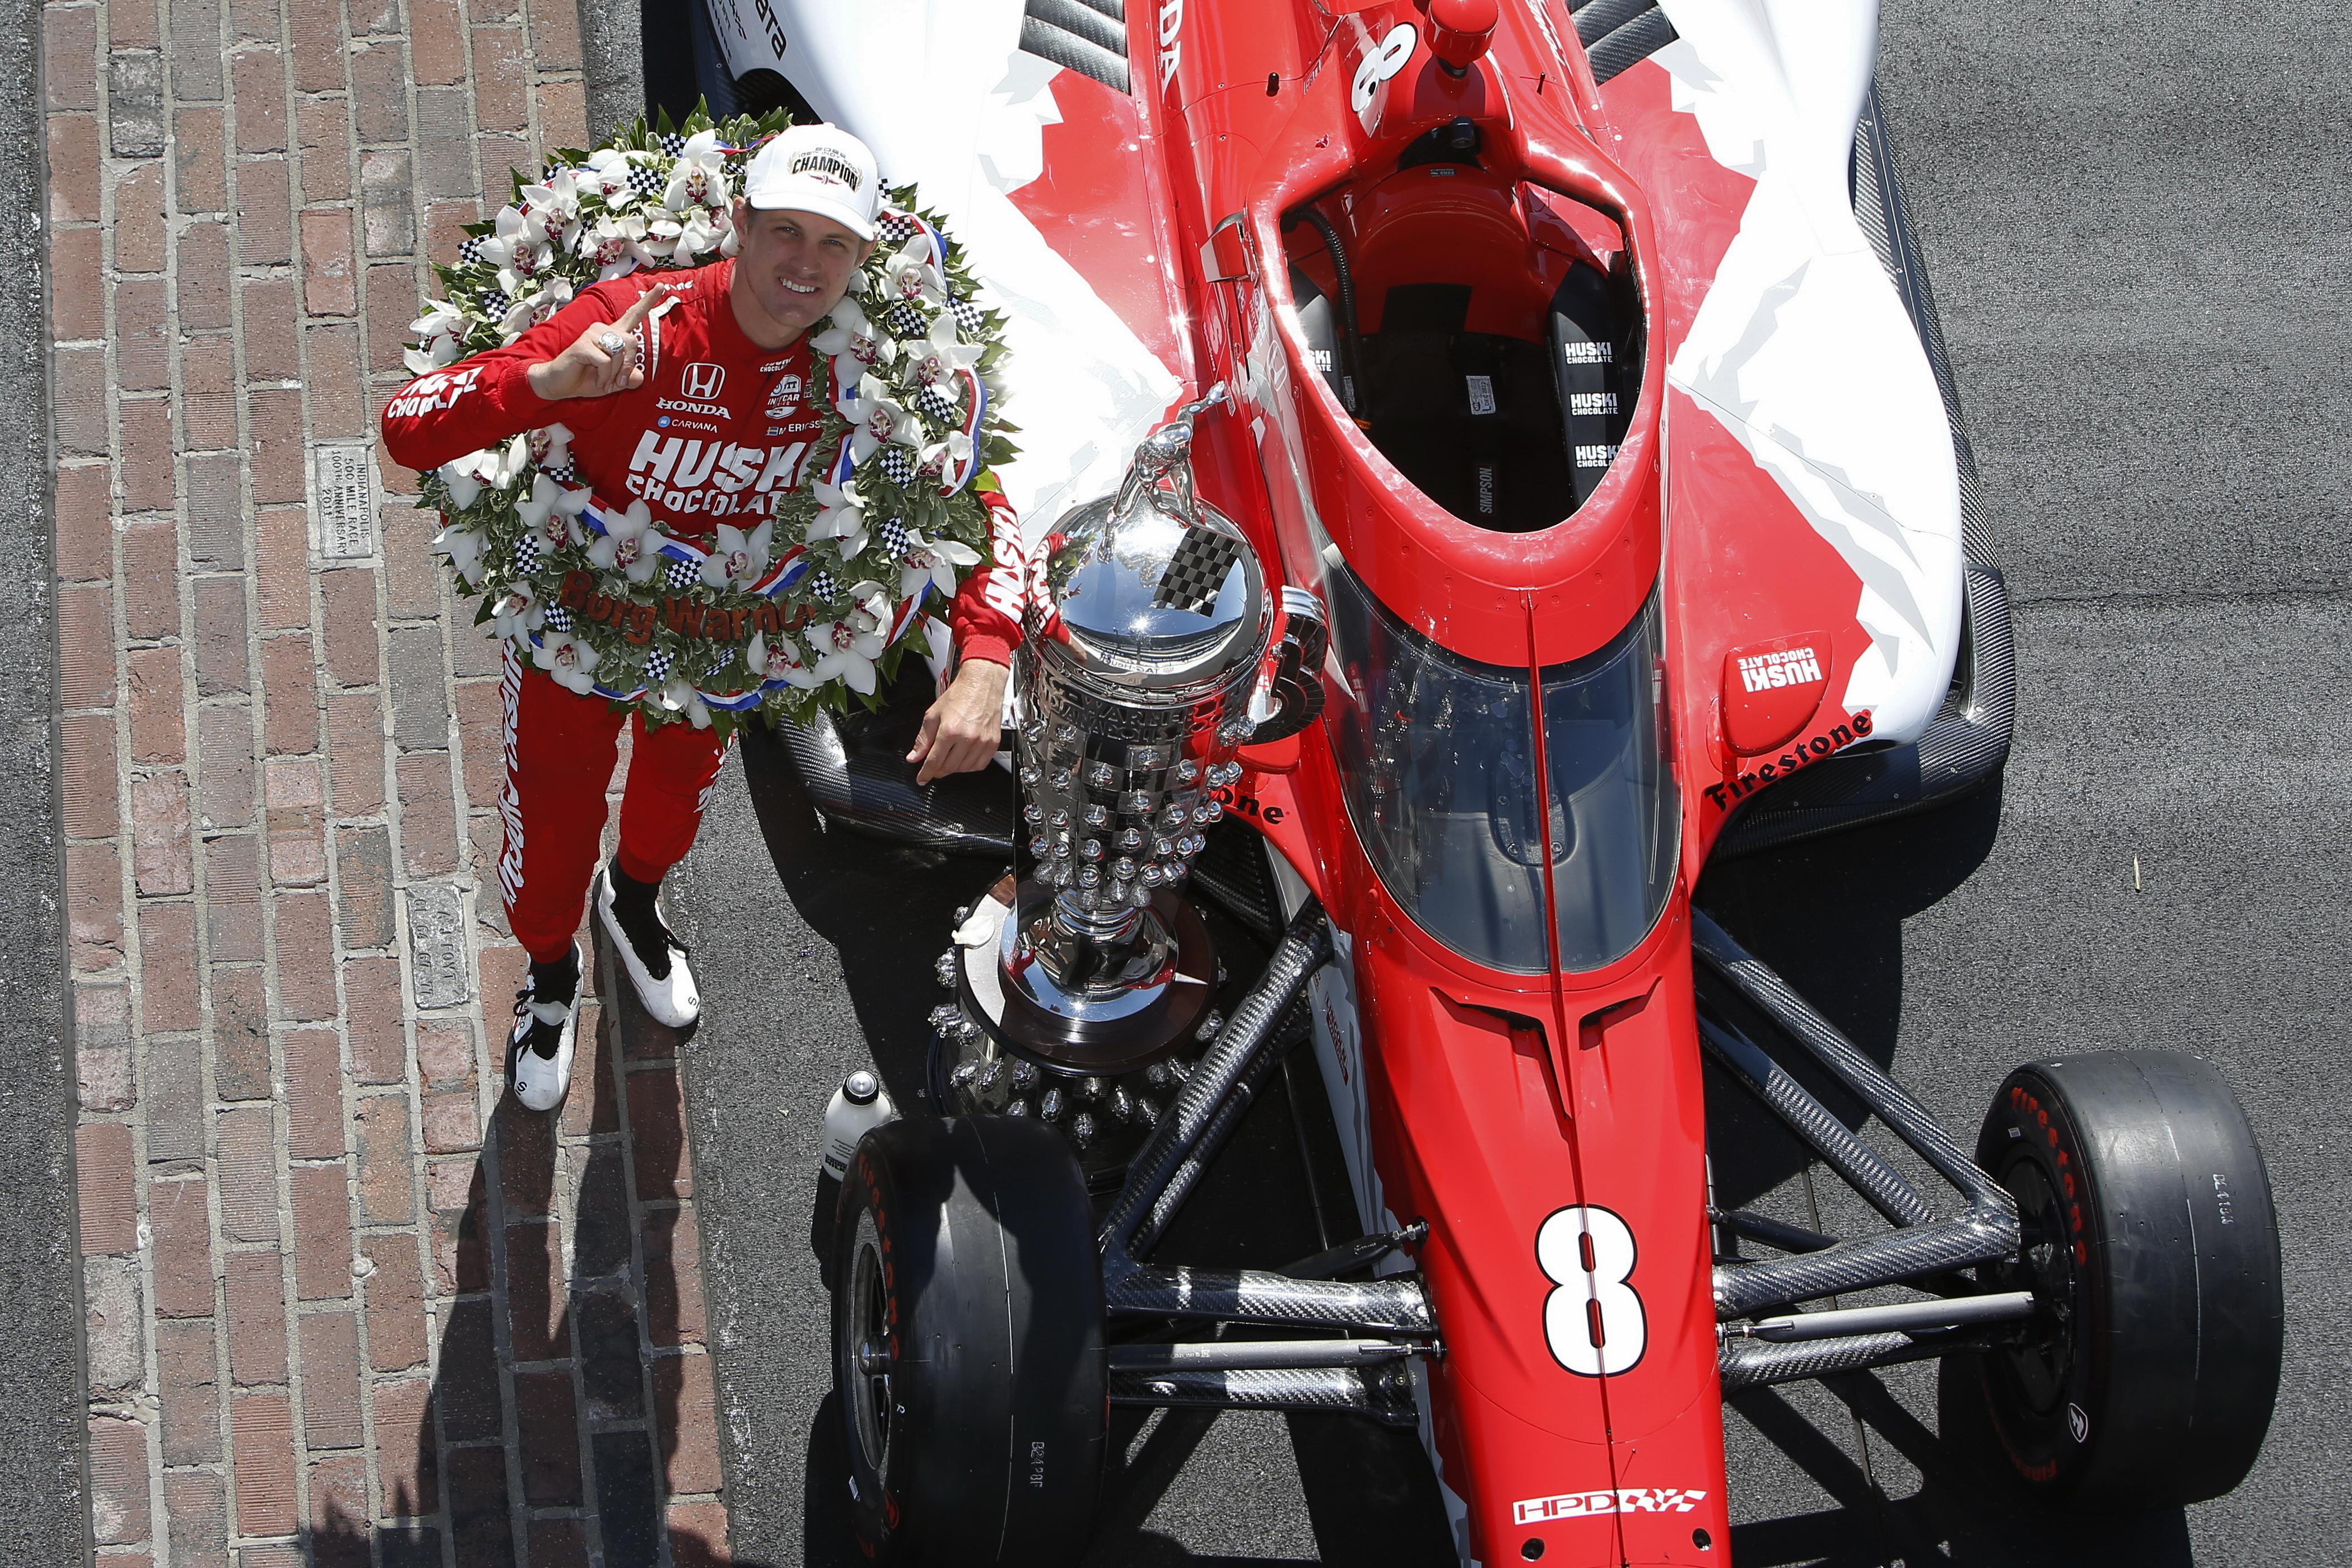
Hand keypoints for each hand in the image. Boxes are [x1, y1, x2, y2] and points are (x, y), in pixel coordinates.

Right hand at [525, 285, 667, 401]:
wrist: (560, 384)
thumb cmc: (588, 378)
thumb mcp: (615, 381)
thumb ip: (630, 378)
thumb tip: (638, 376)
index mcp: (614, 334)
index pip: (633, 315)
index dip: (648, 301)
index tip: (662, 286)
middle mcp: (604, 330)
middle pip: (632, 342)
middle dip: (627, 366)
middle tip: (616, 381)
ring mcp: (592, 334)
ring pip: (618, 353)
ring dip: (614, 374)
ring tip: (602, 378)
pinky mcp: (583, 344)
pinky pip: (605, 362)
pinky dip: (604, 376)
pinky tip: (595, 377)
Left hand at [908, 659, 1010, 784]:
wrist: (982, 684)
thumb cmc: (960, 695)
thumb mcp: (933, 714)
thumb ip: (923, 739)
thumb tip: (914, 757)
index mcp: (950, 730)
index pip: (934, 761)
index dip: (926, 773)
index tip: (922, 779)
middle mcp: (967, 738)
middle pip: (949, 767)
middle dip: (938, 770)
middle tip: (933, 766)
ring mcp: (982, 742)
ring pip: (964, 769)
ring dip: (953, 769)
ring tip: (948, 759)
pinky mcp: (993, 743)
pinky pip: (980, 765)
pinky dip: (969, 767)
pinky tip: (963, 759)